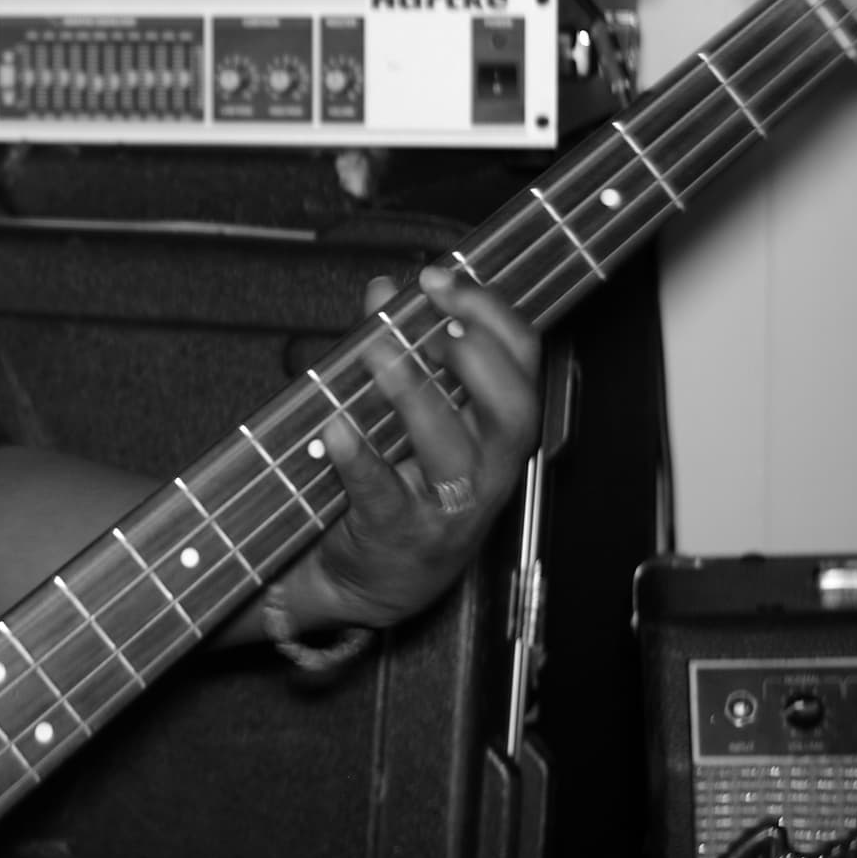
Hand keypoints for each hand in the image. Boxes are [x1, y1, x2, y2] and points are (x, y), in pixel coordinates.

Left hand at [283, 263, 541, 634]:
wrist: (370, 579)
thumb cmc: (399, 486)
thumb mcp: (407, 415)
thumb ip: (397, 346)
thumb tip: (384, 289)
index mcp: (496, 430)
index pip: (522, 364)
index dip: (491, 315)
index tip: (443, 277)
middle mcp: (485, 469)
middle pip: (512, 410)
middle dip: (477, 355)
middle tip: (433, 319)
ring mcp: (447, 507)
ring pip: (453, 451)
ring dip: (416, 395)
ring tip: (378, 353)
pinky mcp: (399, 533)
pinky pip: (383, 494)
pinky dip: (359, 459)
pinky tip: (334, 428)